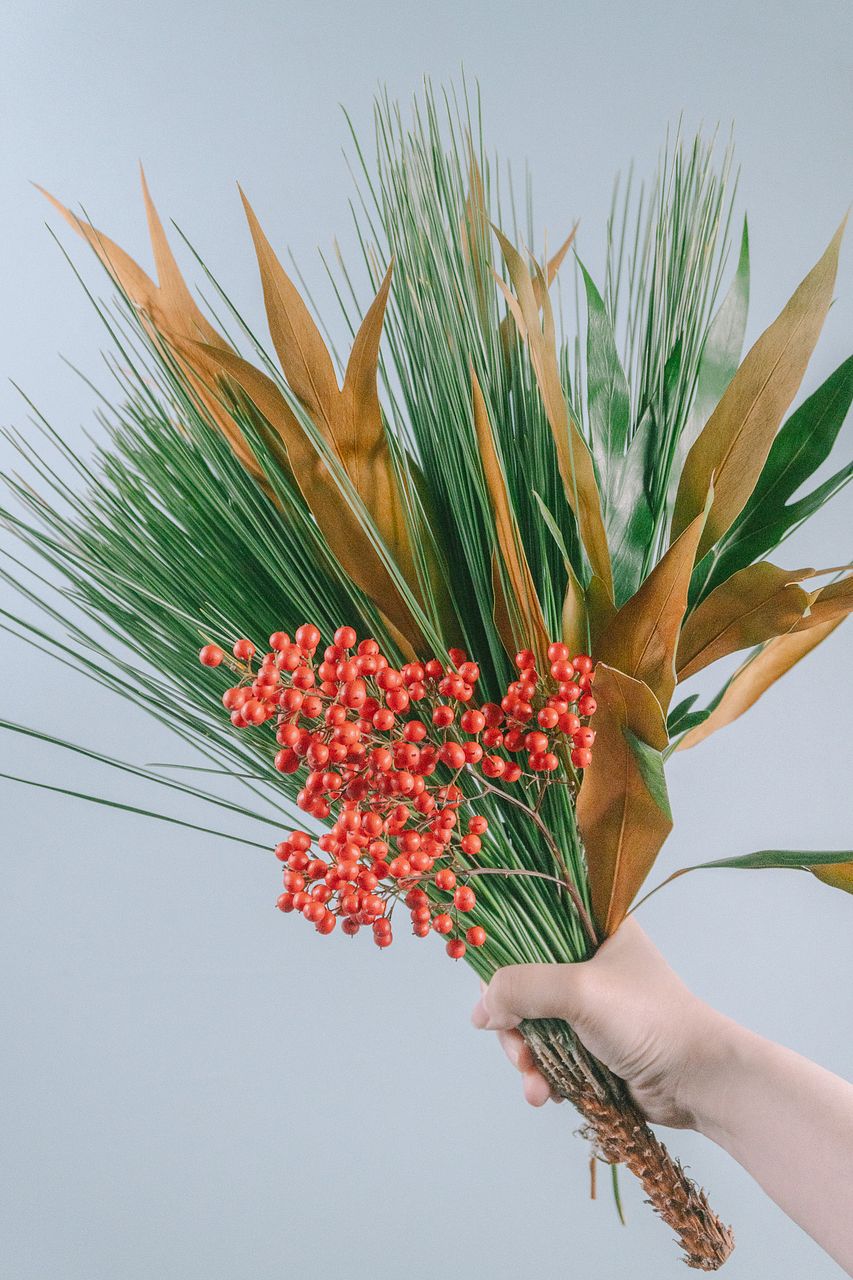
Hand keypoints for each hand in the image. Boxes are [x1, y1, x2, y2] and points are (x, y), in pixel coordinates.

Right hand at [471, 917, 726, 1127]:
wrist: (698, 1081)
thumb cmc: (648, 1020)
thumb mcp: (580, 991)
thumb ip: (523, 988)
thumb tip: (480, 1011)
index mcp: (594, 929)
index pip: (529, 932)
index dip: (505, 965)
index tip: (496, 1000)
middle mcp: (590, 963)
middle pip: (524, 987)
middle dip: (515, 1029)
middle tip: (520, 1056)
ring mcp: (592, 1007)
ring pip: (534, 1027)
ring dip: (527, 1060)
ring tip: (537, 1088)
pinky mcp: (594, 1046)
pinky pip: (551, 1056)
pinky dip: (544, 1076)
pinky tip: (548, 1095)